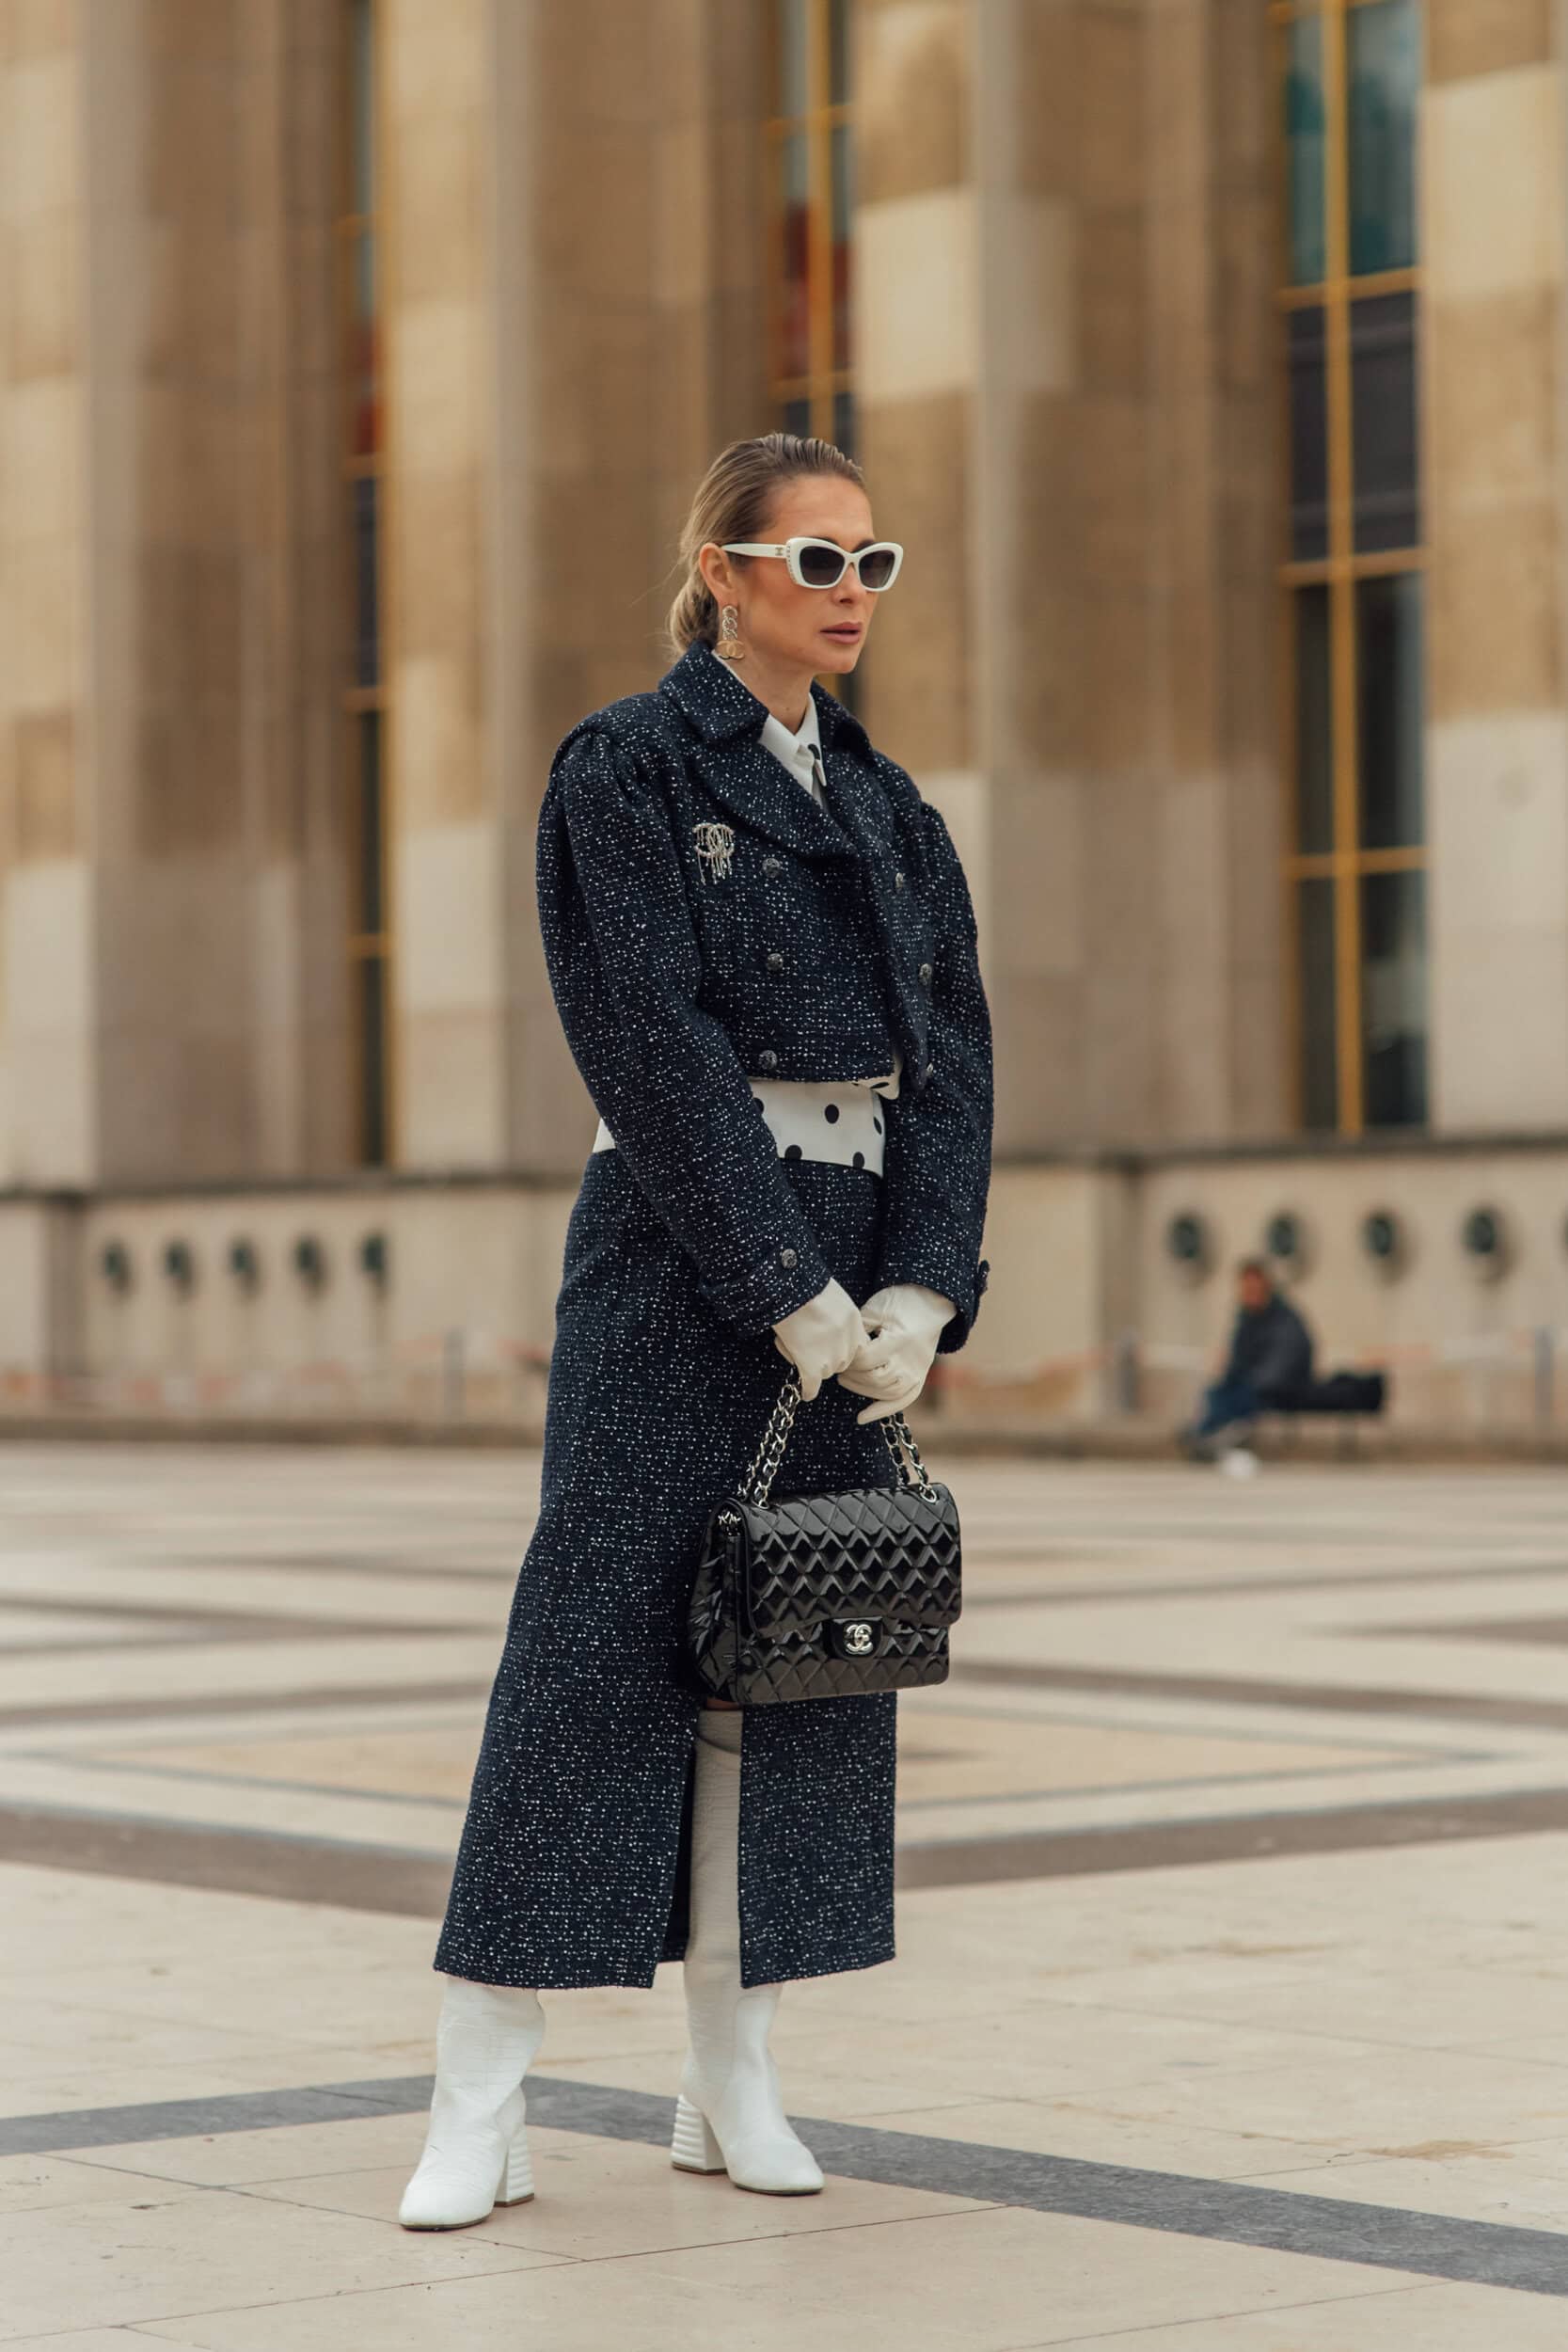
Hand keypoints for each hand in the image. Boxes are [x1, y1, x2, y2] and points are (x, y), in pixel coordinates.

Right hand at [770, 1276, 871, 1402]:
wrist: (791, 1291)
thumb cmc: (806, 1286)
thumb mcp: (833, 1297)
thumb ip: (837, 1314)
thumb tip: (829, 1322)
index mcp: (855, 1323)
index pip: (857, 1346)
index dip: (843, 1347)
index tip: (832, 1346)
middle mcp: (848, 1343)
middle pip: (842, 1361)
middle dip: (828, 1356)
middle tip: (808, 1342)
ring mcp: (832, 1357)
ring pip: (825, 1372)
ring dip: (812, 1365)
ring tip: (793, 1345)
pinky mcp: (812, 1367)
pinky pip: (812, 1385)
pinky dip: (809, 1389)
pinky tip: (806, 1392)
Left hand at [837, 1283, 954, 1423]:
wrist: (930, 1301)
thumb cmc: (900, 1301)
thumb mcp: (876, 1308)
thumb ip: (859, 1330)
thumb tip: (840, 1350)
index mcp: (900, 1341)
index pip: (867, 1361)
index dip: (850, 1360)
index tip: (840, 1353)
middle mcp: (911, 1361)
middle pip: (876, 1380)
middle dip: (853, 1377)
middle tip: (839, 1368)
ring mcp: (918, 1371)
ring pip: (887, 1393)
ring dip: (863, 1391)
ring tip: (847, 1380)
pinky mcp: (920, 1376)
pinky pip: (903, 1400)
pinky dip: (882, 1411)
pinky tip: (862, 1417)